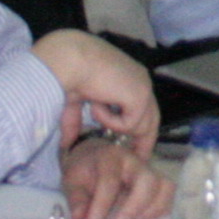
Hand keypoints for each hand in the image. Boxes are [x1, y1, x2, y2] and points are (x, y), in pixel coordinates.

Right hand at [32, 29, 157, 147]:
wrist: (70, 58)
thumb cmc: (69, 71)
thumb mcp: (73, 101)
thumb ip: (74, 121)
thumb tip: (66, 145)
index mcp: (130, 79)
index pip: (145, 110)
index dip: (140, 131)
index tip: (135, 151)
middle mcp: (141, 82)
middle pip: (153, 120)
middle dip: (144, 142)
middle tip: (134, 160)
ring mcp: (144, 88)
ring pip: (140, 126)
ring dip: (114, 124)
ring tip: (94, 108)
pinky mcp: (140, 96)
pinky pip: (129, 124)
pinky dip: (110, 120)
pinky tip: (96, 104)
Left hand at [60, 135, 170, 218]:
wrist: (96, 158)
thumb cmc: (85, 171)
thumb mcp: (72, 181)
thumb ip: (77, 198)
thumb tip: (80, 217)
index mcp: (111, 157)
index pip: (110, 180)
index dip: (102, 203)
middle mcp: (136, 162)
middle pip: (148, 180)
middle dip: (135, 206)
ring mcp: (151, 172)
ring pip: (165, 188)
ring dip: (152, 210)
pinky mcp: (158, 184)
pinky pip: (169, 197)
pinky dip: (160, 212)